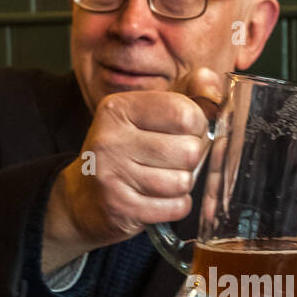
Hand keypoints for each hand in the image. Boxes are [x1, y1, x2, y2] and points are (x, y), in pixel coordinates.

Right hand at [42, 68, 224, 273]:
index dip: (198, 126)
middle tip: (171, 161)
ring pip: (184, 181)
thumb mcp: (148, 115)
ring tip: (161, 181)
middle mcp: (110, 139)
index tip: (184, 132)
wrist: (83, 199)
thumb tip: (213, 88)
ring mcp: (112, 175)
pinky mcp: (120, 208)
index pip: (186, 113)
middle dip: (190, 160)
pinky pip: (176, 207)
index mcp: (118, 108)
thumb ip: (185, 94)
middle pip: (190, 150)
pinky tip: (157, 200)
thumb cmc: (126, 152)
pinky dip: (175, 207)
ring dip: (181, 185)